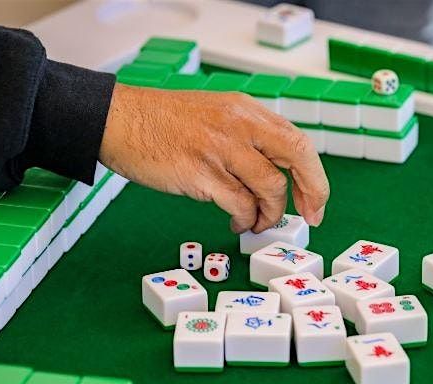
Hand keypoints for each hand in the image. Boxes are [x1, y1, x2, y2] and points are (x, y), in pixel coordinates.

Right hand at [99, 83, 328, 232]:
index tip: (314, 201)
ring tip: (256, 222)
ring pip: (270, 187)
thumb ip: (248, 138)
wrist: (118, 120)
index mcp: (247, 111)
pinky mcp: (201, 173)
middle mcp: (240, 125)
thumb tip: (276, 175)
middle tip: (309, 217)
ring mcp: (221, 148)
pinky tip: (236, 222)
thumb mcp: (216, 115)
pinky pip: (240, 204)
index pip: (297, 141)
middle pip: (297, 156)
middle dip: (311, 191)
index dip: (314, 175)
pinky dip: (245, 219)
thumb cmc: (164, 123)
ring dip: (269, 213)